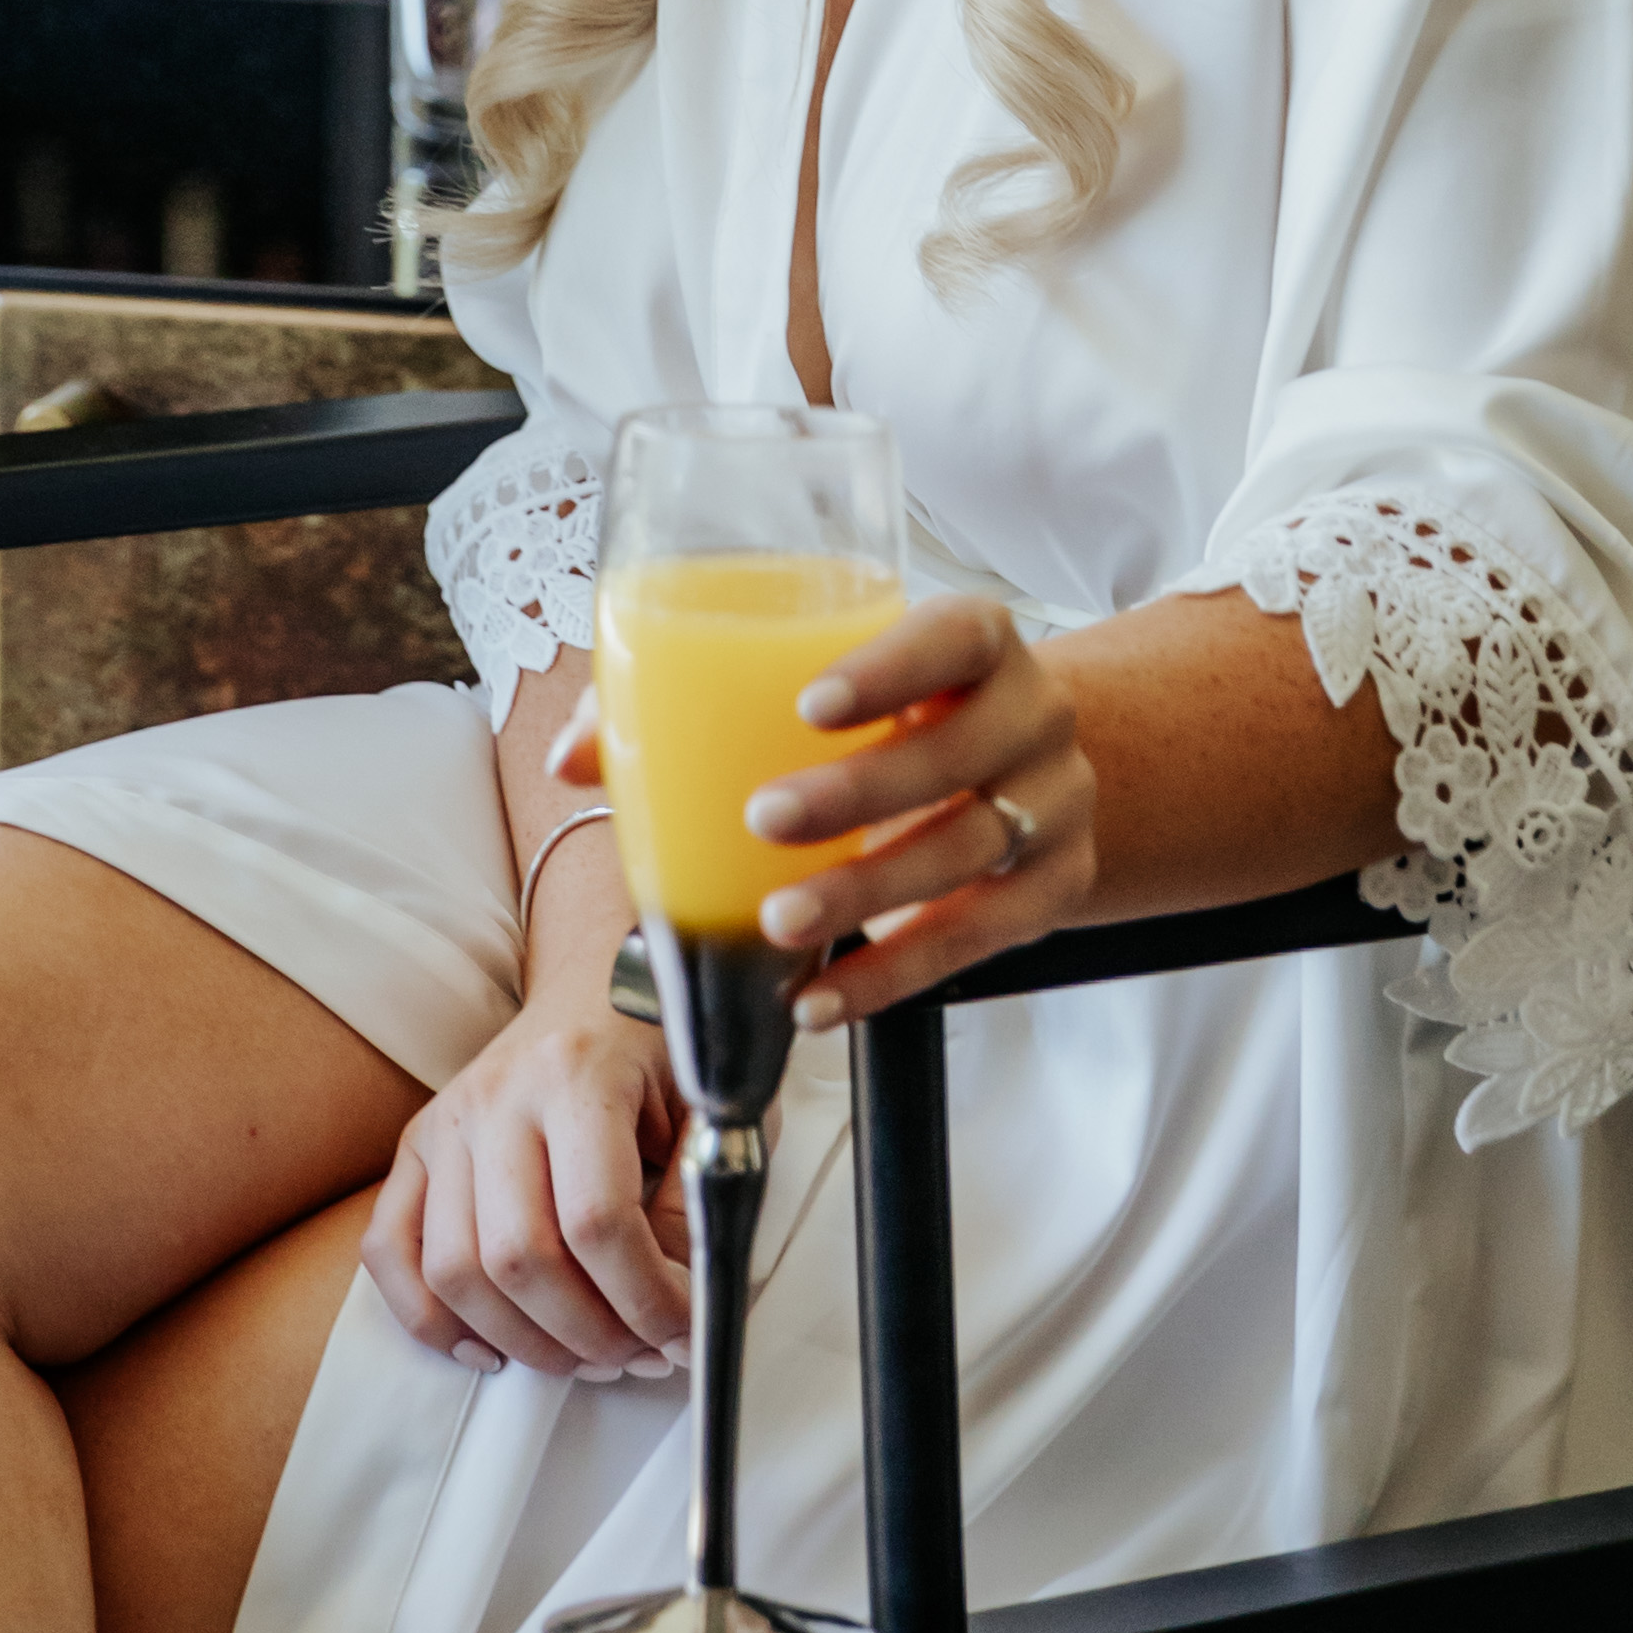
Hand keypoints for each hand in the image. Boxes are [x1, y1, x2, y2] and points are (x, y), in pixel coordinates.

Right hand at [360, 991, 691, 1380]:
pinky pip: (388, 1249)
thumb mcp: (711, 1107)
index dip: (645, 1300)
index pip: (597, 1221)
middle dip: (590, 1334)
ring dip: (525, 1341)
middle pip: (520, 1258)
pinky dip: (429, 1318)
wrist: (599, 974)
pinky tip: (491, 1348)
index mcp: (578, 1073)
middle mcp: (498, 1095)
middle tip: (640, 1354)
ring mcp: (447, 1121)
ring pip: (455, 1270)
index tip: (684, 1332)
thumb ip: (695, 1201)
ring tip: (586, 1355)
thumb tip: (672, 1303)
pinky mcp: (416, 1145)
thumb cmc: (665, 1043)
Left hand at [742, 594, 1093, 1030]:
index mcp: (980, 642)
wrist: (1022, 768)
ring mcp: (1052, 806)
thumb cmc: (903, 716)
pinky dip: (891, 975)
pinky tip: (821, 996)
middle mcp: (1032, 716)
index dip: (890, 667)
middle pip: (957, 753)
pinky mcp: (1052, 889)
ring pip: (967, 852)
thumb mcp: (839, 678)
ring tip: (780, 921)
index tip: (808, 703)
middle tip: (764, 818)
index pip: (956, 636)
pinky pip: (974, 940)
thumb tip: (580, 755)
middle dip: (859, 793)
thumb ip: (704, 699)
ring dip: (867, 893)